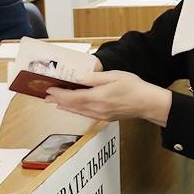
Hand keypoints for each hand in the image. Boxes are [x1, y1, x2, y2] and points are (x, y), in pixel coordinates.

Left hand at [46, 69, 171, 125]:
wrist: (148, 103)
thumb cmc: (133, 87)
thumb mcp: (113, 76)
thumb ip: (94, 78)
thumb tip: (78, 79)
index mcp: (97, 97)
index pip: (72, 97)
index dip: (59, 94)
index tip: (49, 89)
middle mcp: (96, 109)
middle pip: (72, 106)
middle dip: (58, 101)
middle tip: (46, 97)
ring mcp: (100, 115)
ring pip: (78, 112)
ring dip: (65, 107)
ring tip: (55, 103)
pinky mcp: (105, 117)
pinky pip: (85, 114)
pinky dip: (75, 111)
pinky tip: (72, 109)